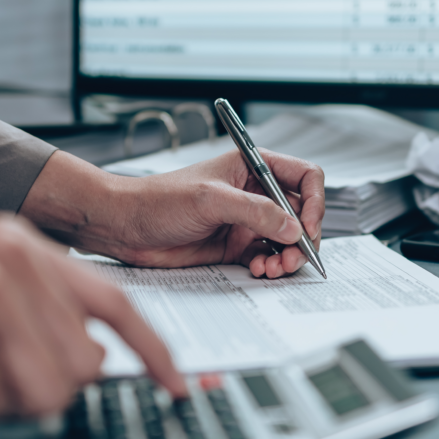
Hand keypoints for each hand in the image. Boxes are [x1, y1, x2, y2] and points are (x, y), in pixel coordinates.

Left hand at [21, 149, 324, 277]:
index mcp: (251, 167)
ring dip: (288, 256)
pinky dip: (270, 267)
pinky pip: (267, 258)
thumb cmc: (157, 200)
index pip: (304, 177)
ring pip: (287, 240)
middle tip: (293, 256)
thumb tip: (292, 228)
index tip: (306, 225)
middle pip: (301, 214)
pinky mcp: (234, 247)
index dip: (314, 201)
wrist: (124, 227)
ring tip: (274, 268)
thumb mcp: (210, 200)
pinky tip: (258, 271)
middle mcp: (253, 193)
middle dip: (303, 237)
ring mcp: (245, 222)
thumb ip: (255, 212)